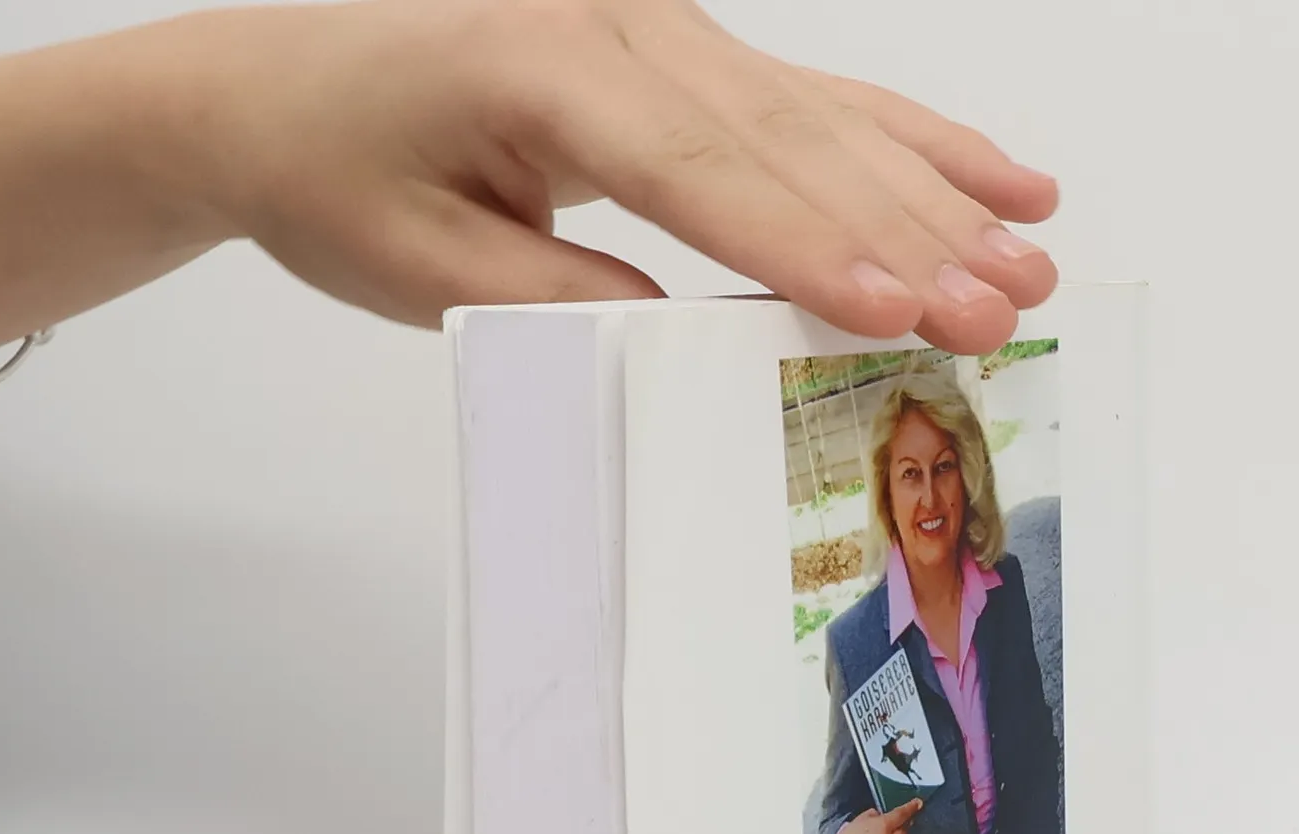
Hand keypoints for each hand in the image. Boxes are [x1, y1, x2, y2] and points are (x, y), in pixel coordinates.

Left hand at [171, 0, 1058, 350]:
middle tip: (1006, 305)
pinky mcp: (679, 49)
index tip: (895, 306)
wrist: (268, 91)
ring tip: (1031, 254)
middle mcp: (616, 20)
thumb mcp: (430, 269)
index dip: (805, 244)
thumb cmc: (337, 176)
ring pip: (818, 112)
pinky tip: (993, 170)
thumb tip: (704, 337)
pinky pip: (808, 90)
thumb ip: (568, 300)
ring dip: (933, 189)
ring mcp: (658, 24)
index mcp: (539, 64)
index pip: (698, 170)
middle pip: (788, 137)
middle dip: (908, 229)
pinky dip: (906, 133)